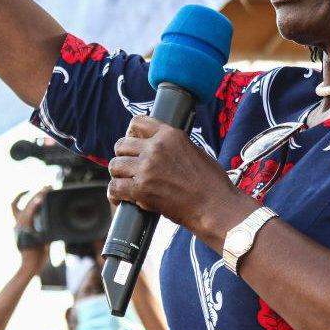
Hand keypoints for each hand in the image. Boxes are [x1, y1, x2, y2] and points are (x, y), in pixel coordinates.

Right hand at [11, 187, 50, 272]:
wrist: (29, 268)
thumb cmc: (37, 257)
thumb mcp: (43, 240)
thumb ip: (45, 230)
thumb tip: (56, 223)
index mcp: (20, 226)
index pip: (15, 206)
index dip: (20, 196)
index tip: (29, 189)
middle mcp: (17, 225)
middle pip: (24, 203)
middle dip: (36, 193)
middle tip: (47, 186)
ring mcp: (20, 228)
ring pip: (27, 207)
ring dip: (37, 196)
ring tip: (46, 189)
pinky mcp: (24, 231)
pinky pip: (29, 216)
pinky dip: (34, 207)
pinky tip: (41, 200)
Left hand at [108, 116, 249, 234]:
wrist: (215, 206)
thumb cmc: (211, 183)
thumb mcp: (194, 150)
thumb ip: (172, 146)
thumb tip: (158, 149)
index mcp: (170, 134)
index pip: (138, 122)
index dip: (131, 133)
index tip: (131, 141)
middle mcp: (155, 148)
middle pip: (122, 145)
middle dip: (123, 156)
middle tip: (128, 167)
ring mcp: (146, 168)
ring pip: (115, 165)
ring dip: (118, 175)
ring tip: (124, 183)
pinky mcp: (141, 189)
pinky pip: (115, 187)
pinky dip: (114, 194)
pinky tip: (120, 198)